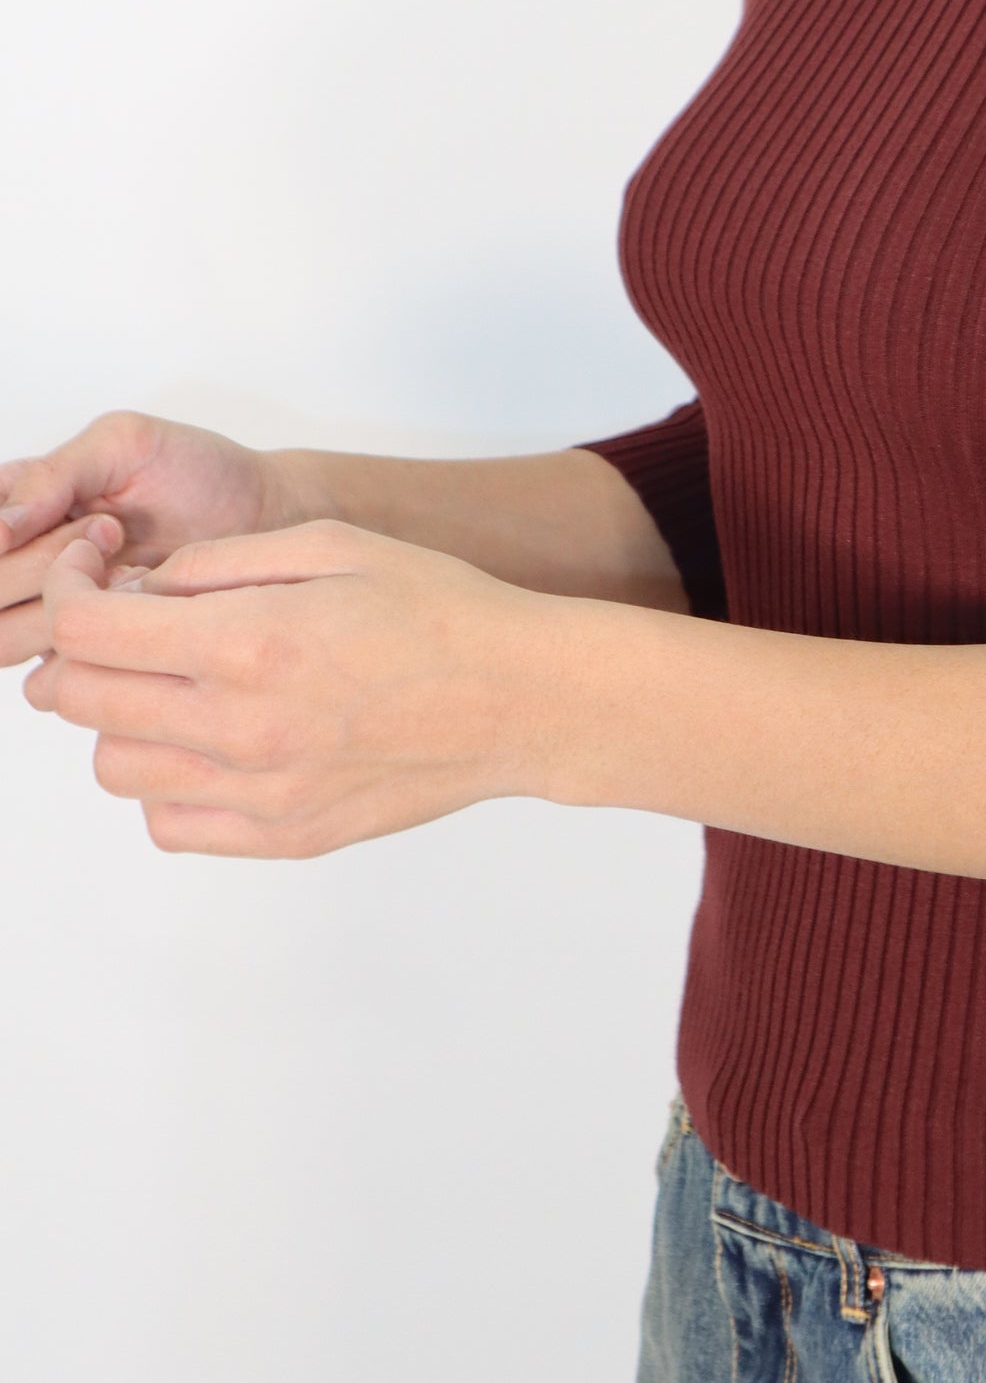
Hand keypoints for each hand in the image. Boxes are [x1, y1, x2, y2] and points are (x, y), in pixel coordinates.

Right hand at [0, 411, 284, 667]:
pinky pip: (49, 672)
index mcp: (13, 502)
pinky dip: (92, 639)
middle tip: (107, 527)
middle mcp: (16, 562)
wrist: (260, 518)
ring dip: (65, 599)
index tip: (64, 517)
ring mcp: (45, 611)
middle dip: (41, 559)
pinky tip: (134, 602)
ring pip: (3, 637)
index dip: (7, 537)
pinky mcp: (82, 654)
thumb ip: (51, 476)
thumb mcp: (122, 444)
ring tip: (125, 561)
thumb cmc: (194, 471)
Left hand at [22, 520, 558, 858]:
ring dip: (122, 718)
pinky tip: (211, 738)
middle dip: (84, 650)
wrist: (518, 697)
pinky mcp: (282, 837)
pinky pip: (169, 822)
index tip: (90, 572)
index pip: (89, 632)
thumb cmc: (438, 611)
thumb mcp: (329, 545)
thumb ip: (220, 563)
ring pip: (115, 770)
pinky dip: (166, 780)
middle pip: (83, 703)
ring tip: (176, 682)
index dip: (70, 589)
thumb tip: (142, 588)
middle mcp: (242, 728)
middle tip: (122, 621)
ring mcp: (260, 794)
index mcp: (251, 643)